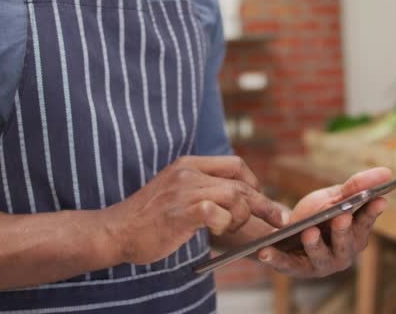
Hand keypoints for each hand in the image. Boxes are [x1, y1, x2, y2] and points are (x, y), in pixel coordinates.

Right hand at [103, 156, 285, 264]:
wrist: (116, 230)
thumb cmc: (148, 218)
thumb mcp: (176, 192)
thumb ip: (202, 188)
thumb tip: (236, 198)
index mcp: (188, 164)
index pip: (235, 164)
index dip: (253, 182)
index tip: (260, 198)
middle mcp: (188, 172)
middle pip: (240, 182)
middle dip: (263, 203)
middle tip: (280, 220)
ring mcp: (184, 190)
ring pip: (235, 196)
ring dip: (241, 216)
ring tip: (228, 228)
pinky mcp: (182, 210)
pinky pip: (217, 212)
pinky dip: (224, 223)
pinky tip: (214, 229)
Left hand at [258, 167, 391, 277]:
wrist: (289, 230)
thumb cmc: (318, 213)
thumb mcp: (334, 196)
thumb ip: (356, 186)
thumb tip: (387, 172)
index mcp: (356, 235)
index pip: (365, 223)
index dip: (371, 212)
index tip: (379, 199)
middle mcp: (342, 254)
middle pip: (345, 244)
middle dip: (343, 231)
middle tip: (341, 217)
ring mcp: (320, 264)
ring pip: (319, 256)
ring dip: (315, 245)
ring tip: (309, 231)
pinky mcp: (296, 269)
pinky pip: (286, 265)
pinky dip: (276, 259)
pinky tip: (265, 252)